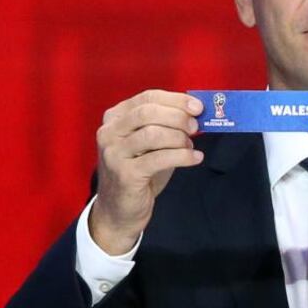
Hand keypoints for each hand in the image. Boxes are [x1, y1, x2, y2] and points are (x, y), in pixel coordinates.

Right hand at [90, 89, 203, 254]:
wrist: (118, 210)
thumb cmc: (139, 173)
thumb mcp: (150, 144)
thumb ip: (166, 126)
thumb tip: (196, 115)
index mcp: (115, 118)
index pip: (147, 97)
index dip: (176, 100)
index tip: (197, 106)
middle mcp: (109, 132)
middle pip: (148, 112)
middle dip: (177, 117)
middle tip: (195, 126)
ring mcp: (114, 153)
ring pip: (152, 134)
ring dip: (179, 138)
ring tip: (190, 146)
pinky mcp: (124, 174)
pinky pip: (159, 158)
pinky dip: (182, 156)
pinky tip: (195, 158)